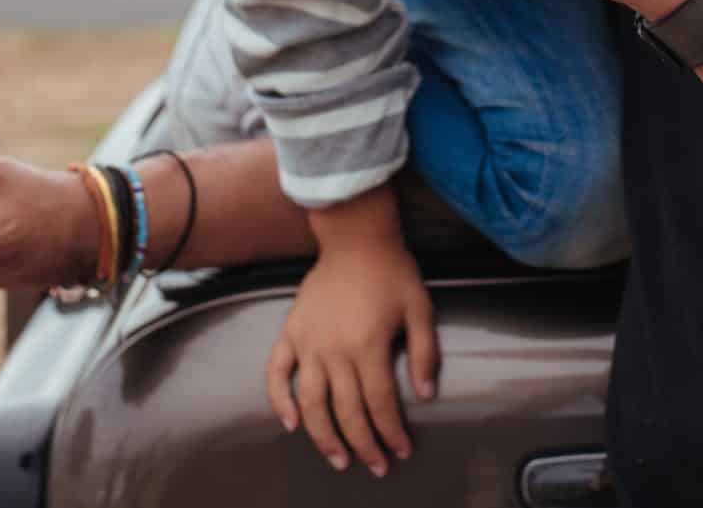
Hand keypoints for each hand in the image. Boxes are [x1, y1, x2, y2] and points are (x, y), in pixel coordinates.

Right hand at [263, 223, 440, 476]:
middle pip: (347, 412)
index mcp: (368, 345)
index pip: (380, 403)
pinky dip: (280, 401)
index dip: (392, 432)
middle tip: (376, 465)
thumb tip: (425, 395)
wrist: (355, 236)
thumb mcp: (420, 308)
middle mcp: (334, 349)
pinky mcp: (291, 333)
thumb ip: (425, 353)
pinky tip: (291, 423)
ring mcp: (308, 342)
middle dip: (364, 445)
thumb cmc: (392, 271)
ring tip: (338, 459)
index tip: (401, 451)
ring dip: (324, 437)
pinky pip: (277, 373)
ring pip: (311, 403)